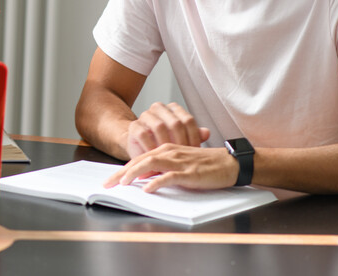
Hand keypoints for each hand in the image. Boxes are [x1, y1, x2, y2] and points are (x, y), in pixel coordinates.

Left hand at [103, 144, 238, 192]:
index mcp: (165, 149)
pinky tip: (148, 188)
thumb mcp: (178, 163)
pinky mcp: (189, 172)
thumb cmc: (204, 164)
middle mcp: (169, 152)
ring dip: (134, 174)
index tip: (110, 179)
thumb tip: (142, 178)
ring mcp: (179, 162)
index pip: (139, 159)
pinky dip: (157, 182)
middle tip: (108, 184)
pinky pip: (169, 176)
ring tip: (123, 183)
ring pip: (150, 164)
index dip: (122, 169)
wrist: (229, 163)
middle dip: (121, 172)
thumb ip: (160, 168)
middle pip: (139, 161)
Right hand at [125, 102, 210, 158]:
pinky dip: (151, 147)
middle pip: (175, 123)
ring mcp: (145, 116)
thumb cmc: (163, 143)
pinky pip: (144, 135)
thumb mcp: (182, 140)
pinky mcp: (134, 126)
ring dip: (166, 145)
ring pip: (159, 127)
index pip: (188, 120)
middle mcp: (159, 109)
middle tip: (183, 157)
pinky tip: (156, 156)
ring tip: (169, 158)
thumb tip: (206, 133)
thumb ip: (194, 135)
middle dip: (180, 143)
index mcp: (173, 109)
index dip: (193, 137)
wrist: (141, 146)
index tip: (195, 151)